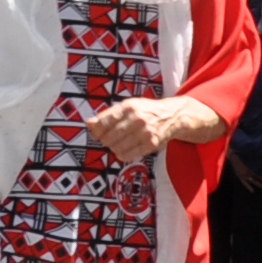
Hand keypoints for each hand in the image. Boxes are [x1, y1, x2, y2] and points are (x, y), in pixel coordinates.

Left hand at [86, 97, 200, 161]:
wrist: (172, 116)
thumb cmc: (146, 111)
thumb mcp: (128, 106)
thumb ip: (108, 115)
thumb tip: (89, 123)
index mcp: (128, 107)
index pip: (103, 122)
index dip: (96, 131)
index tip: (97, 133)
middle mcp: (137, 119)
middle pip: (108, 137)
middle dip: (105, 140)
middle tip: (108, 139)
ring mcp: (144, 132)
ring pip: (117, 148)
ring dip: (114, 148)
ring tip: (118, 144)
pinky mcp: (151, 144)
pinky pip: (128, 155)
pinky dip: (122, 155)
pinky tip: (125, 150)